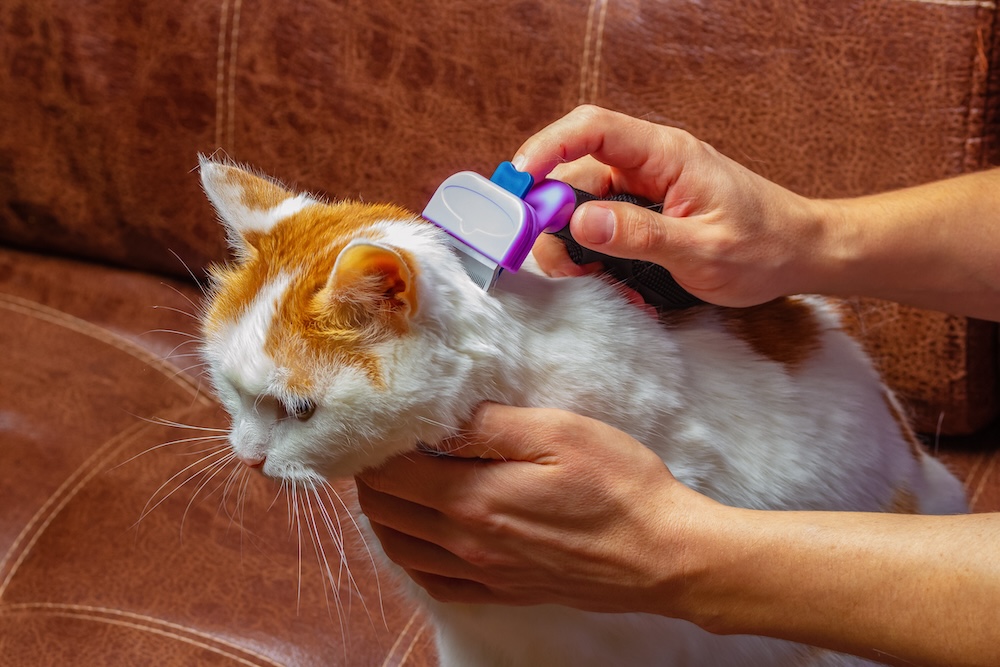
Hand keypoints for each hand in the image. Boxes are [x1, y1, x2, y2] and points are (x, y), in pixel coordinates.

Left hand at [355, 403, 713, 614]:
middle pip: (385, 512)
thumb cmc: (619, 486)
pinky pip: (434, 583)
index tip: (381, 422)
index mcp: (473, 499)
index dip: (373, 446)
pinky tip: (424, 535)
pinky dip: (412, 556)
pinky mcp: (504, 591)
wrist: (664, 555)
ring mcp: (484, 573)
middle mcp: (466, 544)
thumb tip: (438, 416)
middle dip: (372, 476)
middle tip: (385, 445)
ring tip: (397, 483)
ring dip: (386, 514)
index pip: (389, 474)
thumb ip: (489, 423)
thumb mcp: (558, 432)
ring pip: (401, 549)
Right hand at [515, 105, 824, 306]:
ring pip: (584, 199)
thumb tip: (579, 220)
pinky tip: (604, 275)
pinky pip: (602, 218)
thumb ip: (640, 234)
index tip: (520, 182)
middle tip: (552, 256)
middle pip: (577, 168)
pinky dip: (592, 247)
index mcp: (666, 154)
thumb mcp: (703, 249)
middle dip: (552, 210)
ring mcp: (648, 185)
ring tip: (584, 275)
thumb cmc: (764, 247)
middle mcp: (650, 163)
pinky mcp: (648, 208)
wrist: (802, 253)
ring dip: (571, 237)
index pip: (592, 128)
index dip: (548, 147)